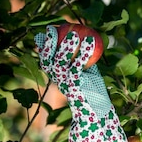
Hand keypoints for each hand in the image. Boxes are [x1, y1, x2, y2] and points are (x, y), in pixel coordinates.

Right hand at [35, 25, 126, 141]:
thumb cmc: (94, 92)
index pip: (46, 60)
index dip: (44, 45)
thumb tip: (85, 40)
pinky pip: (78, 65)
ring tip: (74, 32)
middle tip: (53, 28)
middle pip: (47, 59)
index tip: (47, 31)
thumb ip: (82, 59)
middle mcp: (58, 80)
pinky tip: (91, 41)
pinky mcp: (76, 85)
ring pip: (59, 61)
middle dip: (48, 43)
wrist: (98, 114)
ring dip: (66, 45)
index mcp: (58, 78)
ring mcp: (65, 83)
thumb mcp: (86, 74)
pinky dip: (83, 52)